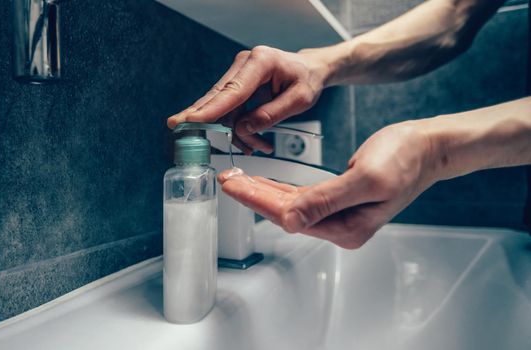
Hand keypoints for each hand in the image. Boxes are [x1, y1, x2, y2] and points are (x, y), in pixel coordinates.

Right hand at [167, 46, 329, 153]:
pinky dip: (237, 128)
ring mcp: (239, 75)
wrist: (309, 71)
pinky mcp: (238, 86)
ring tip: (255, 147)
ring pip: (223, 108)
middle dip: (201, 116)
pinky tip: (250, 141)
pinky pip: (230, 111)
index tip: (192, 120)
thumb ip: (271, 114)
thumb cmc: (306, 79)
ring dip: (233, 132)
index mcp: (261, 61)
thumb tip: (244, 128)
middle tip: (177, 127)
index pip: (232, 90)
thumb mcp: (299, 100)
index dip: (211, 108)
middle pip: (217, 96)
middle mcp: (245, 65)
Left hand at [217, 121, 437, 248]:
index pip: (290, 216)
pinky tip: (265, 182)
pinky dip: (280, 189)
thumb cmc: (404, 158)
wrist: (427, 147)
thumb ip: (326, 200)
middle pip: (286, 213)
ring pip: (291, 205)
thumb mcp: (366, 179)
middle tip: (227, 179)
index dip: (257, 200)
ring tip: (238, 179)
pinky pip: (302, 197)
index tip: (232, 185)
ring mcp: (340, 215)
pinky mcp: (339, 200)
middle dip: (254, 196)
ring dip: (263, 192)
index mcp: (346, 227)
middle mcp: (340, 227)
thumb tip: (290, 219)